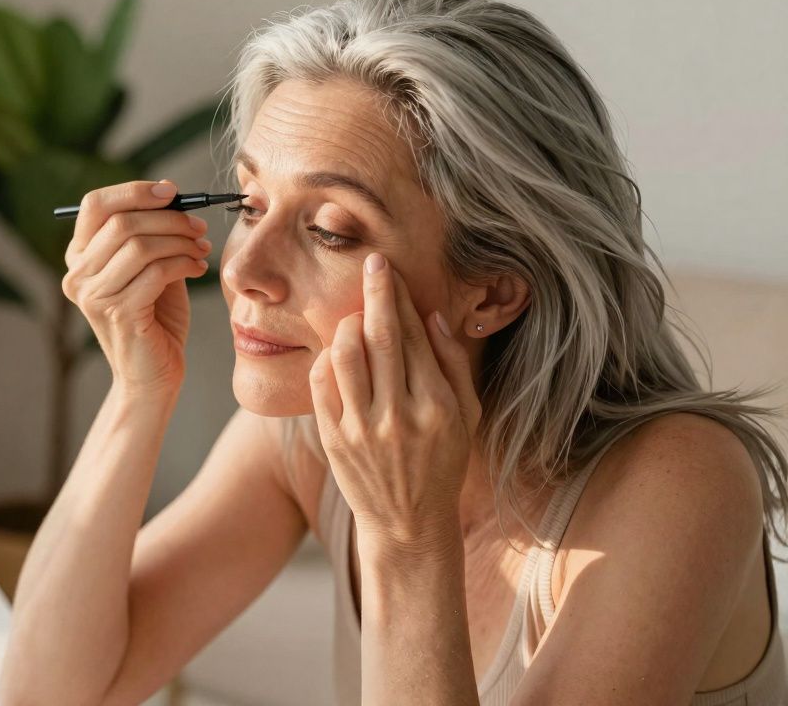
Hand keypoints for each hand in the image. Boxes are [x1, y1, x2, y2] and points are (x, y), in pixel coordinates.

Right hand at [61, 180, 211, 395]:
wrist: (154, 377)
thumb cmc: (156, 321)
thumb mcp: (150, 268)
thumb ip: (151, 233)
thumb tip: (167, 190)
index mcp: (79, 258)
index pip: (95, 205)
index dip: (134, 191)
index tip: (171, 192)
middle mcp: (77, 275)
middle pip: (121, 222)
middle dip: (169, 218)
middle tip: (199, 227)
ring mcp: (93, 296)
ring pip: (139, 245)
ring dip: (180, 241)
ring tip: (201, 249)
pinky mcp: (118, 314)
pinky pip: (155, 271)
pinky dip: (183, 263)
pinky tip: (198, 269)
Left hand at [308, 252, 482, 551]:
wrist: (408, 524)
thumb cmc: (442, 464)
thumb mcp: (468, 417)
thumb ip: (453, 364)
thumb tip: (433, 315)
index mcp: (438, 406)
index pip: (413, 336)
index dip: (398, 296)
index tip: (388, 268)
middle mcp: (399, 415)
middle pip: (380, 336)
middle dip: (374, 292)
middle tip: (371, 264)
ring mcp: (362, 429)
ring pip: (345, 354)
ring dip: (347, 325)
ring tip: (354, 317)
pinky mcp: (334, 439)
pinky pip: (321, 384)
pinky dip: (326, 358)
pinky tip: (337, 353)